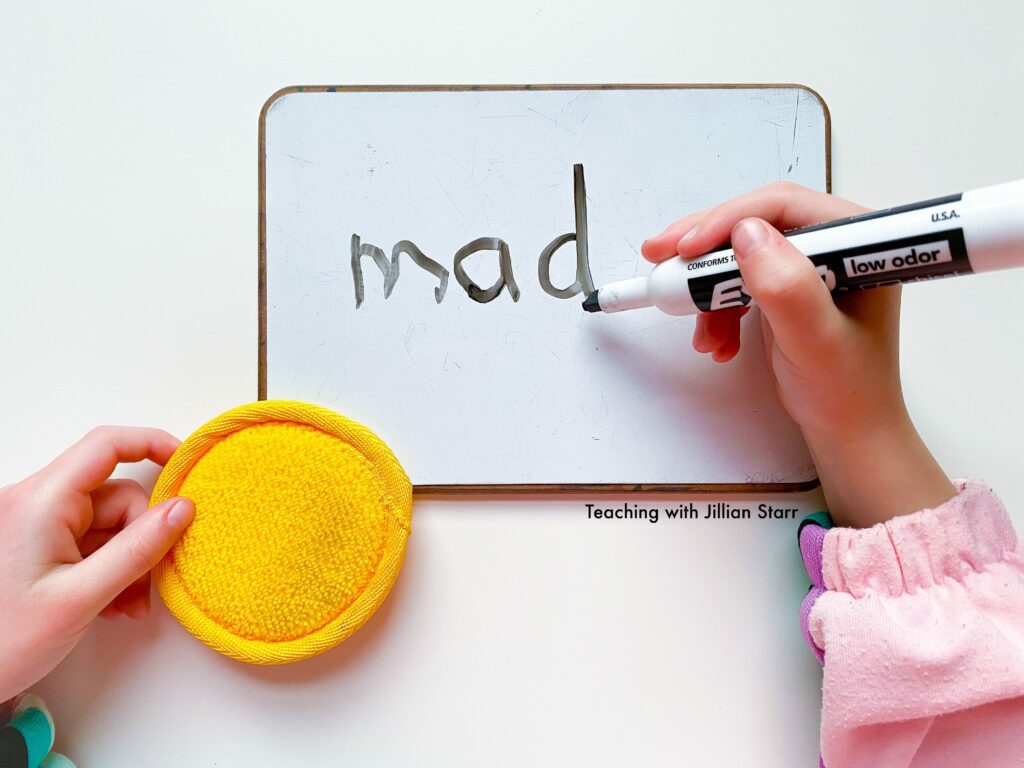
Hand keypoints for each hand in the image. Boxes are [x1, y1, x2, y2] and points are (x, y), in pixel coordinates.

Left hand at [0, 427, 193, 700]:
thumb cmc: (4, 641)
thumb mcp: (81, 597)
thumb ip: (137, 550)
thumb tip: (182, 508)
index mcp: (41, 501)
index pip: (107, 445)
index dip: (153, 444)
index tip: (189, 465)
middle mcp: (37, 503)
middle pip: (116, 495)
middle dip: (143, 537)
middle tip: (148, 583)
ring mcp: (37, 525)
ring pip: (110, 523)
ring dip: (129, 561)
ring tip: (126, 605)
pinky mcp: (39, 546)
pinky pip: (92, 542)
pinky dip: (110, 568)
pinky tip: (111, 603)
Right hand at [643, 182, 955, 525]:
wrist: (846, 430)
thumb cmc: (845, 390)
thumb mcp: (814, 340)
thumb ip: (786, 286)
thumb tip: (748, 236)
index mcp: (856, 242)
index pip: (783, 206)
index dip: (729, 220)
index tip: (686, 248)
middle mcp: (834, 244)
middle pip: (755, 223)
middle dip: (705, 248)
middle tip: (660, 260)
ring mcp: (808, 266)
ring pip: (740, 253)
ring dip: (707, 287)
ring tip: (700, 332)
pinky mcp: (787, 287)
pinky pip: (738, 281)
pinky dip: (717, 307)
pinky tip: (715, 340)